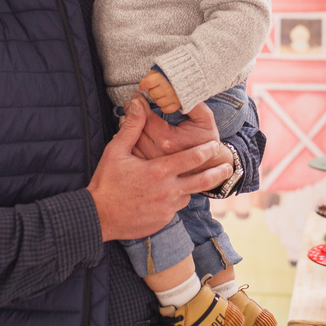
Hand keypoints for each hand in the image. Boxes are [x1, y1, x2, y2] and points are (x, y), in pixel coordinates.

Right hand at [88, 98, 232, 241]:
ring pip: (188, 195)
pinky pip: (176, 207)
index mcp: (159, 171)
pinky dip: (176, 200)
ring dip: (192, 186)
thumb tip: (137, 103)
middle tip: (228, 166)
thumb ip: (131, 127)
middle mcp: (168, 191)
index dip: (206, 150)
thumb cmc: (106, 182)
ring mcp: (167, 209)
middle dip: (217, 172)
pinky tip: (172, 194)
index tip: (215, 145)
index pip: (191, 158)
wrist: (98, 218)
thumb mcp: (116, 151)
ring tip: (200, 179)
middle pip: (201, 181)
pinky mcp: (163, 221)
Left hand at [128, 95, 233, 177]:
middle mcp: (157, 153)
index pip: (146, 118)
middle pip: (135, 130)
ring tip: (128, 115)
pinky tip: (130, 131)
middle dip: (130, 113)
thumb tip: (178, 90)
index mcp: (169, 140)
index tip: (136, 96)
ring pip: (131, 142)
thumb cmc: (206, 139)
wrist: (209, 165)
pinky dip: (127, 141)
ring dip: (126, 127)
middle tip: (130, 104)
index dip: (139, 105)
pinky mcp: (149, 168)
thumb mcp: (205, 118)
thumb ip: (192, 103)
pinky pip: (133, 153)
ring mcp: (151, 163)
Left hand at [139, 70, 181, 112]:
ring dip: (159, 98)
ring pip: (158, 102)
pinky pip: (166, 110)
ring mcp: (173, 97)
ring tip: (164, 93)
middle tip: (158, 87)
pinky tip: (167, 101)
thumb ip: (151, 75)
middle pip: (152, 94)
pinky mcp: (178, 103)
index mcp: (162, 78)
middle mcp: (167, 88)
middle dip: (153, 90)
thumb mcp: (160, 69)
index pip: (147, 83)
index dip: (144, 85)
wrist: (189, 74)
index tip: (144, 85)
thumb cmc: (172, 71)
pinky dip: (165, 106)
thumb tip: (143, 84)